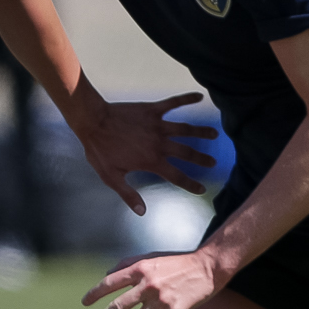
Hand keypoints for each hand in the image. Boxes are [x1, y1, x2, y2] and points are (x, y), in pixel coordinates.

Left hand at [75, 92, 218, 215]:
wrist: (93, 121)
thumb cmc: (100, 150)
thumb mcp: (111, 177)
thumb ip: (128, 194)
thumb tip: (142, 212)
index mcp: (151, 161)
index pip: (177, 176)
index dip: (191, 184)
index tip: (202, 189)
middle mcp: (159, 144)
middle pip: (187, 152)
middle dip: (202, 159)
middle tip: (214, 163)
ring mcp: (157, 125)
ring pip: (185, 129)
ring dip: (201, 131)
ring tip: (215, 134)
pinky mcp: (152, 110)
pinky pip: (173, 103)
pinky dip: (186, 99)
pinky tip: (199, 96)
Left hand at [83, 248, 225, 308]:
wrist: (207, 268)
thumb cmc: (176, 262)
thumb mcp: (150, 257)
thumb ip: (127, 264)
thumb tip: (106, 275)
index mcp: (140, 269)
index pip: (110, 283)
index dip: (95, 293)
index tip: (84, 303)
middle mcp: (148, 285)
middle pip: (118, 307)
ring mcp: (161, 300)